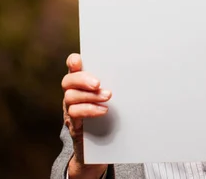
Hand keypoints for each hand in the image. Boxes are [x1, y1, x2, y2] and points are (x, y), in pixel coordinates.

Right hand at [62, 53, 110, 177]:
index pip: (72, 66)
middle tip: (98, 83)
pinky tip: (104, 110)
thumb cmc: (111, 113)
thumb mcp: (113, 95)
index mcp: (81, 82)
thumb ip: (116, 83)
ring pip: (70, 97)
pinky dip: (89, 110)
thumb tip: (137, 71)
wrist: (102, 145)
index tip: (78, 61)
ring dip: (90, 96)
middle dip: (82, 80)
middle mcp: (72, 93)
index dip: (73, 62)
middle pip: (68, 81)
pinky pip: (74, 114)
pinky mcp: (74, 124)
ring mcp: (70, 108)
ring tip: (108, 96)